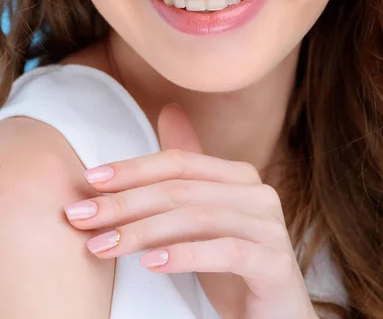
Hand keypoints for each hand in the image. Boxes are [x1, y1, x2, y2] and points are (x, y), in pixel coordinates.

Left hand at [64, 103, 316, 318]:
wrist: (275, 314)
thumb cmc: (232, 264)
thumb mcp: (202, 216)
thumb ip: (186, 170)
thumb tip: (168, 109)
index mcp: (237, 176)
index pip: (178, 162)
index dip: (133, 169)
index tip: (90, 180)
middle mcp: (257, 193)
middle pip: (181, 189)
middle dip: (126, 202)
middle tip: (82, 217)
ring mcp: (269, 226)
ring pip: (197, 218)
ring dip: (142, 231)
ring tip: (102, 245)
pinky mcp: (275, 262)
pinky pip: (226, 252)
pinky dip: (185, 255)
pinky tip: (150, 264)